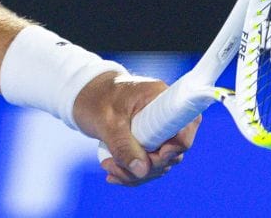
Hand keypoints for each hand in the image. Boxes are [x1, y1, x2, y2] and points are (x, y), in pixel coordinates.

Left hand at [71, 71, 197, 186]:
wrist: (83, 94)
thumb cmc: (96, 98)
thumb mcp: (106, 120)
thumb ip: (122, 145)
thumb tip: (142, 171)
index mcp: (161, 99)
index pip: (187, 123)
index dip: (177, 145)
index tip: (158, 155)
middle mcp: (165, 116)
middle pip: (173, 152)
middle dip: (147, 166)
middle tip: (115, 165)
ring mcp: (158, 131)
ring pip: (160, 164)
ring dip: (135, 174)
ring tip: (108, 167)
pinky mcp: (148, 143)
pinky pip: (148, 166)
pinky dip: (132, 174)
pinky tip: (112, 174)